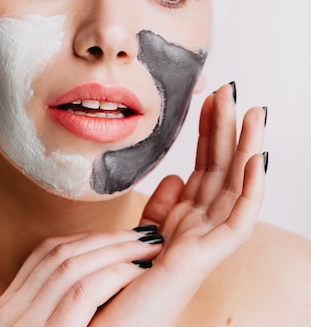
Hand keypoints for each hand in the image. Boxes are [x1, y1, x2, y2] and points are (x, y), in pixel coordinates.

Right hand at [0, 228, 162, 325]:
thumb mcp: (55, 325)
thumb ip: (64, 298)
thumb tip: (105, 257)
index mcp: (9, 307)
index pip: (47, 252)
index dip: (88, 239)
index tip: (121, 235)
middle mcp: (8, 315)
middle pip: (61, 254)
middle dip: (108, 239)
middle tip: (146, 235)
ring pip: (72, 266)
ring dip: (117, 250)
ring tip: (149, 248)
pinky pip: (82, 291)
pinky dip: (114, 274)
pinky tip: (139, 271)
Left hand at [94, 83, 266, 325]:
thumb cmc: (120, 284)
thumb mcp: (142, 233)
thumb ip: (161, 206)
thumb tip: (175, 175)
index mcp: (184, 220)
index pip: (203, 165)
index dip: (208, 131)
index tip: (209, 96)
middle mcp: (199, 228)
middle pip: (220, 170)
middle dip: (229, 130)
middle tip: (233, 91)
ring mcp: (204, 243)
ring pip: (235, 189)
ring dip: (248, 150)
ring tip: (255, 115)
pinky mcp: (202, 260)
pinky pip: (236, 222)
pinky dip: (250, 191)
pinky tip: (256, 161)